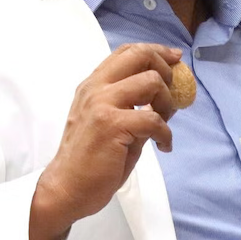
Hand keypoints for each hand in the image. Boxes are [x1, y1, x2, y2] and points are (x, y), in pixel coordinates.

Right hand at [29, 43, 181, 239]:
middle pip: (140, 55)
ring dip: (167, 103)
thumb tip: (165, 96)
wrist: (66, 188)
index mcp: (94, 84)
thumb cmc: (90, 159)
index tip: (175, 59)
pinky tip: (163, 145)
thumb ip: (131, 104)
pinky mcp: (112, 124)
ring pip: (151, 82)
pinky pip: (154, 119)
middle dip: (165, 69)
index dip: (156, 51)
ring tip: (163, 124)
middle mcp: (96, 87)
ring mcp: (102, 103)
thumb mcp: (109, 121)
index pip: (127, 51)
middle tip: (172, 93)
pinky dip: (166, 133)